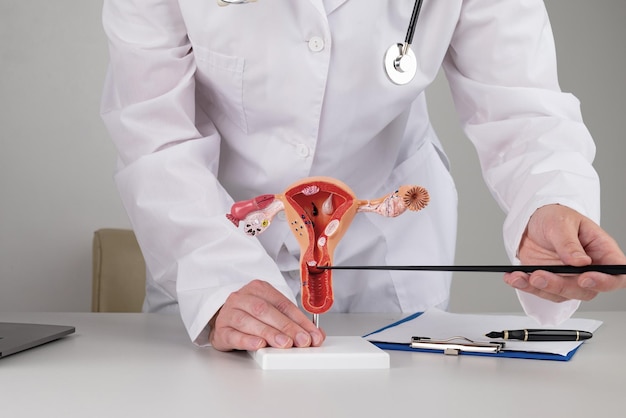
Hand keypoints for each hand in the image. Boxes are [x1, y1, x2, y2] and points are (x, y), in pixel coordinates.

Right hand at [208, 279, 325, 350]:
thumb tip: (317, 335)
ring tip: (284, 344)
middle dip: (286, 326)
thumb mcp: (273, 312)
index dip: (299, 320)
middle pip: (265, 310)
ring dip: (269, 333)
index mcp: (259, 289)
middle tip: (301, 341)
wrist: (223, 319)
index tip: (312, 334)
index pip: (282, 303)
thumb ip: (293, 322)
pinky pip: (233, 335)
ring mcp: (229, 313)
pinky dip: (247, 340)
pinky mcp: (221, 330)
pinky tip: (259, 344)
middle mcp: (242, 298)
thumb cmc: (251, 315)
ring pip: (249, 321)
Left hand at [504, 204, 625, 301]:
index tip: (585, 278)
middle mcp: (589, 269)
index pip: (616, 274)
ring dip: (541, 288)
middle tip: (541, 276)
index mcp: (602, 251)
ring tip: (523, 276)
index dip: (606, 281)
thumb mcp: (561, 223)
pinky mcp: (550, 282)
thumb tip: (580, 262)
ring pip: (562, 294)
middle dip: (562, 286)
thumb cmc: (555, 217)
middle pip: (586, 290)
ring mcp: (569, 278)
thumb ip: (569, 243)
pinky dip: (526, 286)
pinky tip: (514, 278)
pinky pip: (541, 291)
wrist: (532, 221)